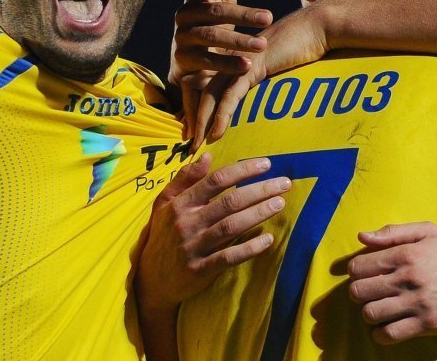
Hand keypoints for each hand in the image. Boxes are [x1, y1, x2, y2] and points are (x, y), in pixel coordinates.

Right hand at [136, 153, 290, 313]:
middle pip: (229, 202)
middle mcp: (187, 223)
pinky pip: (229, 257)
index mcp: (180, 204)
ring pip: (232, 226)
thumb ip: (184, 179)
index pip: (216, 181)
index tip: (266, 164)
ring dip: (259, 213)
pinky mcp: (201, 270)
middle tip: (285, 183)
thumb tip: (207, 156)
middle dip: (260, 190)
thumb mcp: (164, 204)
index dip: (242, 170)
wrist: (150, 280)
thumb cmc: (162, 235)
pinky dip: (249, 248)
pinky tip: (268, 239)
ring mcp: (194, 247)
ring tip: (280, 203)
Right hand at [170, 0, 271, 138]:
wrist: (191, 63)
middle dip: (243, 14)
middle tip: (269, 17)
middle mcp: (185, 14)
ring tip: (263, 45)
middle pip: (214, 11)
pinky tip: (247, 65)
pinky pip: (206, 60)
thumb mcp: (220, 2)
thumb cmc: (211, 25)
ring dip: (238, 41)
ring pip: (210, 36)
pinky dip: (227, 62)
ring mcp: (182, 36)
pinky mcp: (183, 59)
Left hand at [195, 2, 330, 142]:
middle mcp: (230, 60)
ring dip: (201, 122)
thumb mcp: (276, 64)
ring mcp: (238, 62)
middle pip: (199, 90)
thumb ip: (263, 77)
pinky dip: (221, 116)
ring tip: (196, 145)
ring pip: (210, 95)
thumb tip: (263, 98)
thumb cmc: (301, 45)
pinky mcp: (251, 67)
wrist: (316, 27)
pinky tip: (216, 134)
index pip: (204, 83)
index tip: (193, 129)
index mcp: (232, 59)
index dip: (195, 105)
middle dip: (192, 117)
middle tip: (188, 143)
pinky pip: (231, 95)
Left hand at [347, 222, 436, 343]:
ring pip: (370, 313)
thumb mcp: (430, 233)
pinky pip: (388, 334)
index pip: (359, 266)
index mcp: (407, 253)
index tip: (366, 275)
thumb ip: (395, 232)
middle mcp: (408, 277)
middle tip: (370, 293)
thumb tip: (362, 237)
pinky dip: (380, 333)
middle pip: (359, 291)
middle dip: (359, 293)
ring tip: (379, 309)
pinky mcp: (425, 324)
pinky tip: (386, 326)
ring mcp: (416, 302)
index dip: (356, 272)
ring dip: (370, 313)